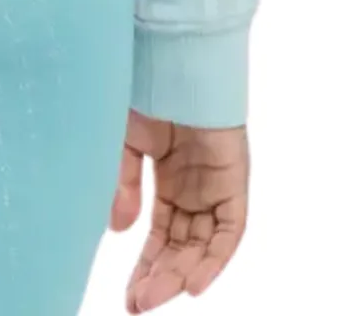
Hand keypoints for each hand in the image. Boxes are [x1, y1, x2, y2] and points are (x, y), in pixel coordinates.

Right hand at [111, 109, 248, 309]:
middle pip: (181, 247)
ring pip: (202, 245)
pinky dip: (214, 258)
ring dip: (180, 273)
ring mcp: (214, 186)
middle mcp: (194, 188)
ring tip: (154, 297)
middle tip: (138, 305)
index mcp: (168, 179)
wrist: (171, 60)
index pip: (160, 235)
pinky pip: (229, 230)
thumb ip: (123, 186)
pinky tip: (193, 282)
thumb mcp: (124, 144)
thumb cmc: (145, 91)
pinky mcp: (233, 181)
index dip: (146, 266)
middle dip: (159, 277)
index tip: (129, 296)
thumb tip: (120, 231)